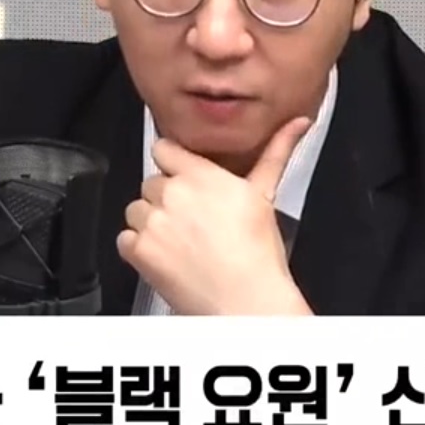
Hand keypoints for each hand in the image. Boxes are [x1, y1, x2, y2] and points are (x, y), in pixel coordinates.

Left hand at [117, 116, 314, 315]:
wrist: (244, 301)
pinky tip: (166, 257)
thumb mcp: (266, 195)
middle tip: (190, 221)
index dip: (172, 163)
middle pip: (151, 182)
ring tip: (179, 242)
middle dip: (165, 199)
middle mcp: (172, 193)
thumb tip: (299, 123)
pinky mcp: (139, 250)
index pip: (164, 148)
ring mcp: (152, 222)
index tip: (181, 177)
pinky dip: (139, 249)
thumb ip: (276, 152)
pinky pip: (125, 239)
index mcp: (201, 175)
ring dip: (150, 223)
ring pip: (135, 210)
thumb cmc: (257, 255)